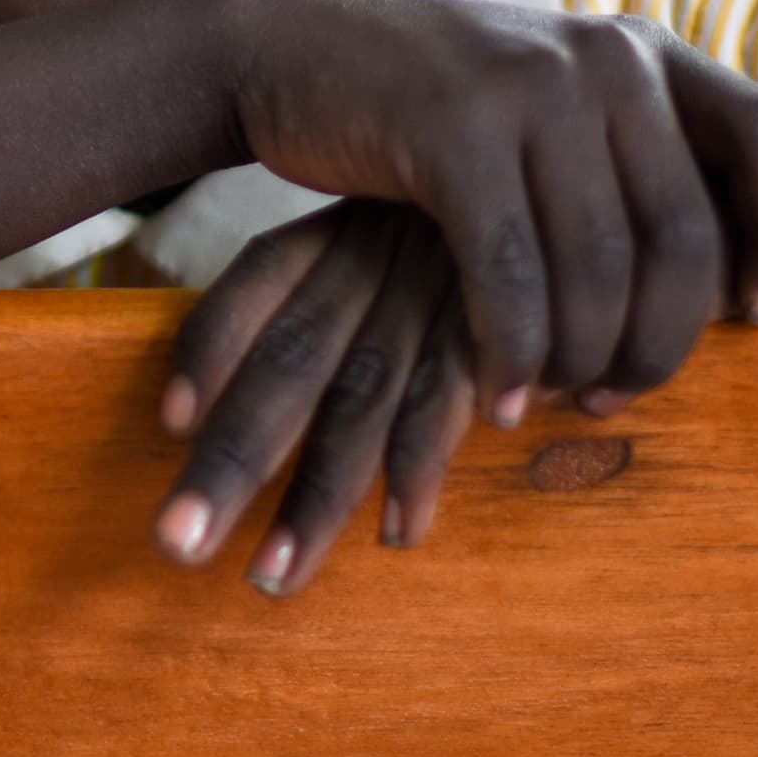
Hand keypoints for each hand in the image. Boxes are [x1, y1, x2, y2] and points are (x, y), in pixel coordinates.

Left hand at [149, 201, 478, 594]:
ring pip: (360, 404)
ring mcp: (438, 300)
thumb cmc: (463, 227)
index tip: (170, 424)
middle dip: (230, 464)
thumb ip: (318, 292)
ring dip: (315, 497)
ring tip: (273, 576)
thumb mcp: (390, 225)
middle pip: (288, 366)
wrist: (587, 180)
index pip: (258, 277)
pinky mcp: (499, 331)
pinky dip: (419, 469)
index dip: (208, 346)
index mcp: (338, 233)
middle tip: (175, 546)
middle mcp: (376, 264)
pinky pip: (448, 404)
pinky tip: (396, 534)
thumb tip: (211, 403)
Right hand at [200, 0, 757, 420]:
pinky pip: (510, 274)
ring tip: (547, 400)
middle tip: (614, 397)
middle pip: (684, 236)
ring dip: (579, 359)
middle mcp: (603, 57)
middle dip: (660, 342)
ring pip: (598, 268)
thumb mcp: (540, 105)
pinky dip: (510, 353)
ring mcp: (530, 86)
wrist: (281, 46)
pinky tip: (497, 400)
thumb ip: (623, 157)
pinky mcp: (452, 128)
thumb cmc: (420, 108)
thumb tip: (718, 280)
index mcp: (641, 50)